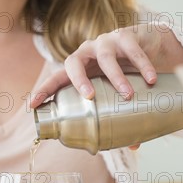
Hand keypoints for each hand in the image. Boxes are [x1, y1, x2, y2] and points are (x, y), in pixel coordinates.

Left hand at [30, 23, 182, 108]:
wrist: (150, 44)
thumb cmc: (126, 71)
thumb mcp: (118, 92)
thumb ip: (122, 114)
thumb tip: (132, 146)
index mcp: (79, 69)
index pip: (56, 79)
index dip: (43, 91)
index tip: (31, 106)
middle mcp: (87, 54)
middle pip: (73, 63)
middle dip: (78, 80)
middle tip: (90, 97)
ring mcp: (106, 42)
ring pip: (106, 58)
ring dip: (116, 77)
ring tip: (127, 94)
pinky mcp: (127, 36)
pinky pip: (133, 51)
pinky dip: (142, 65)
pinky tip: (151, 79)